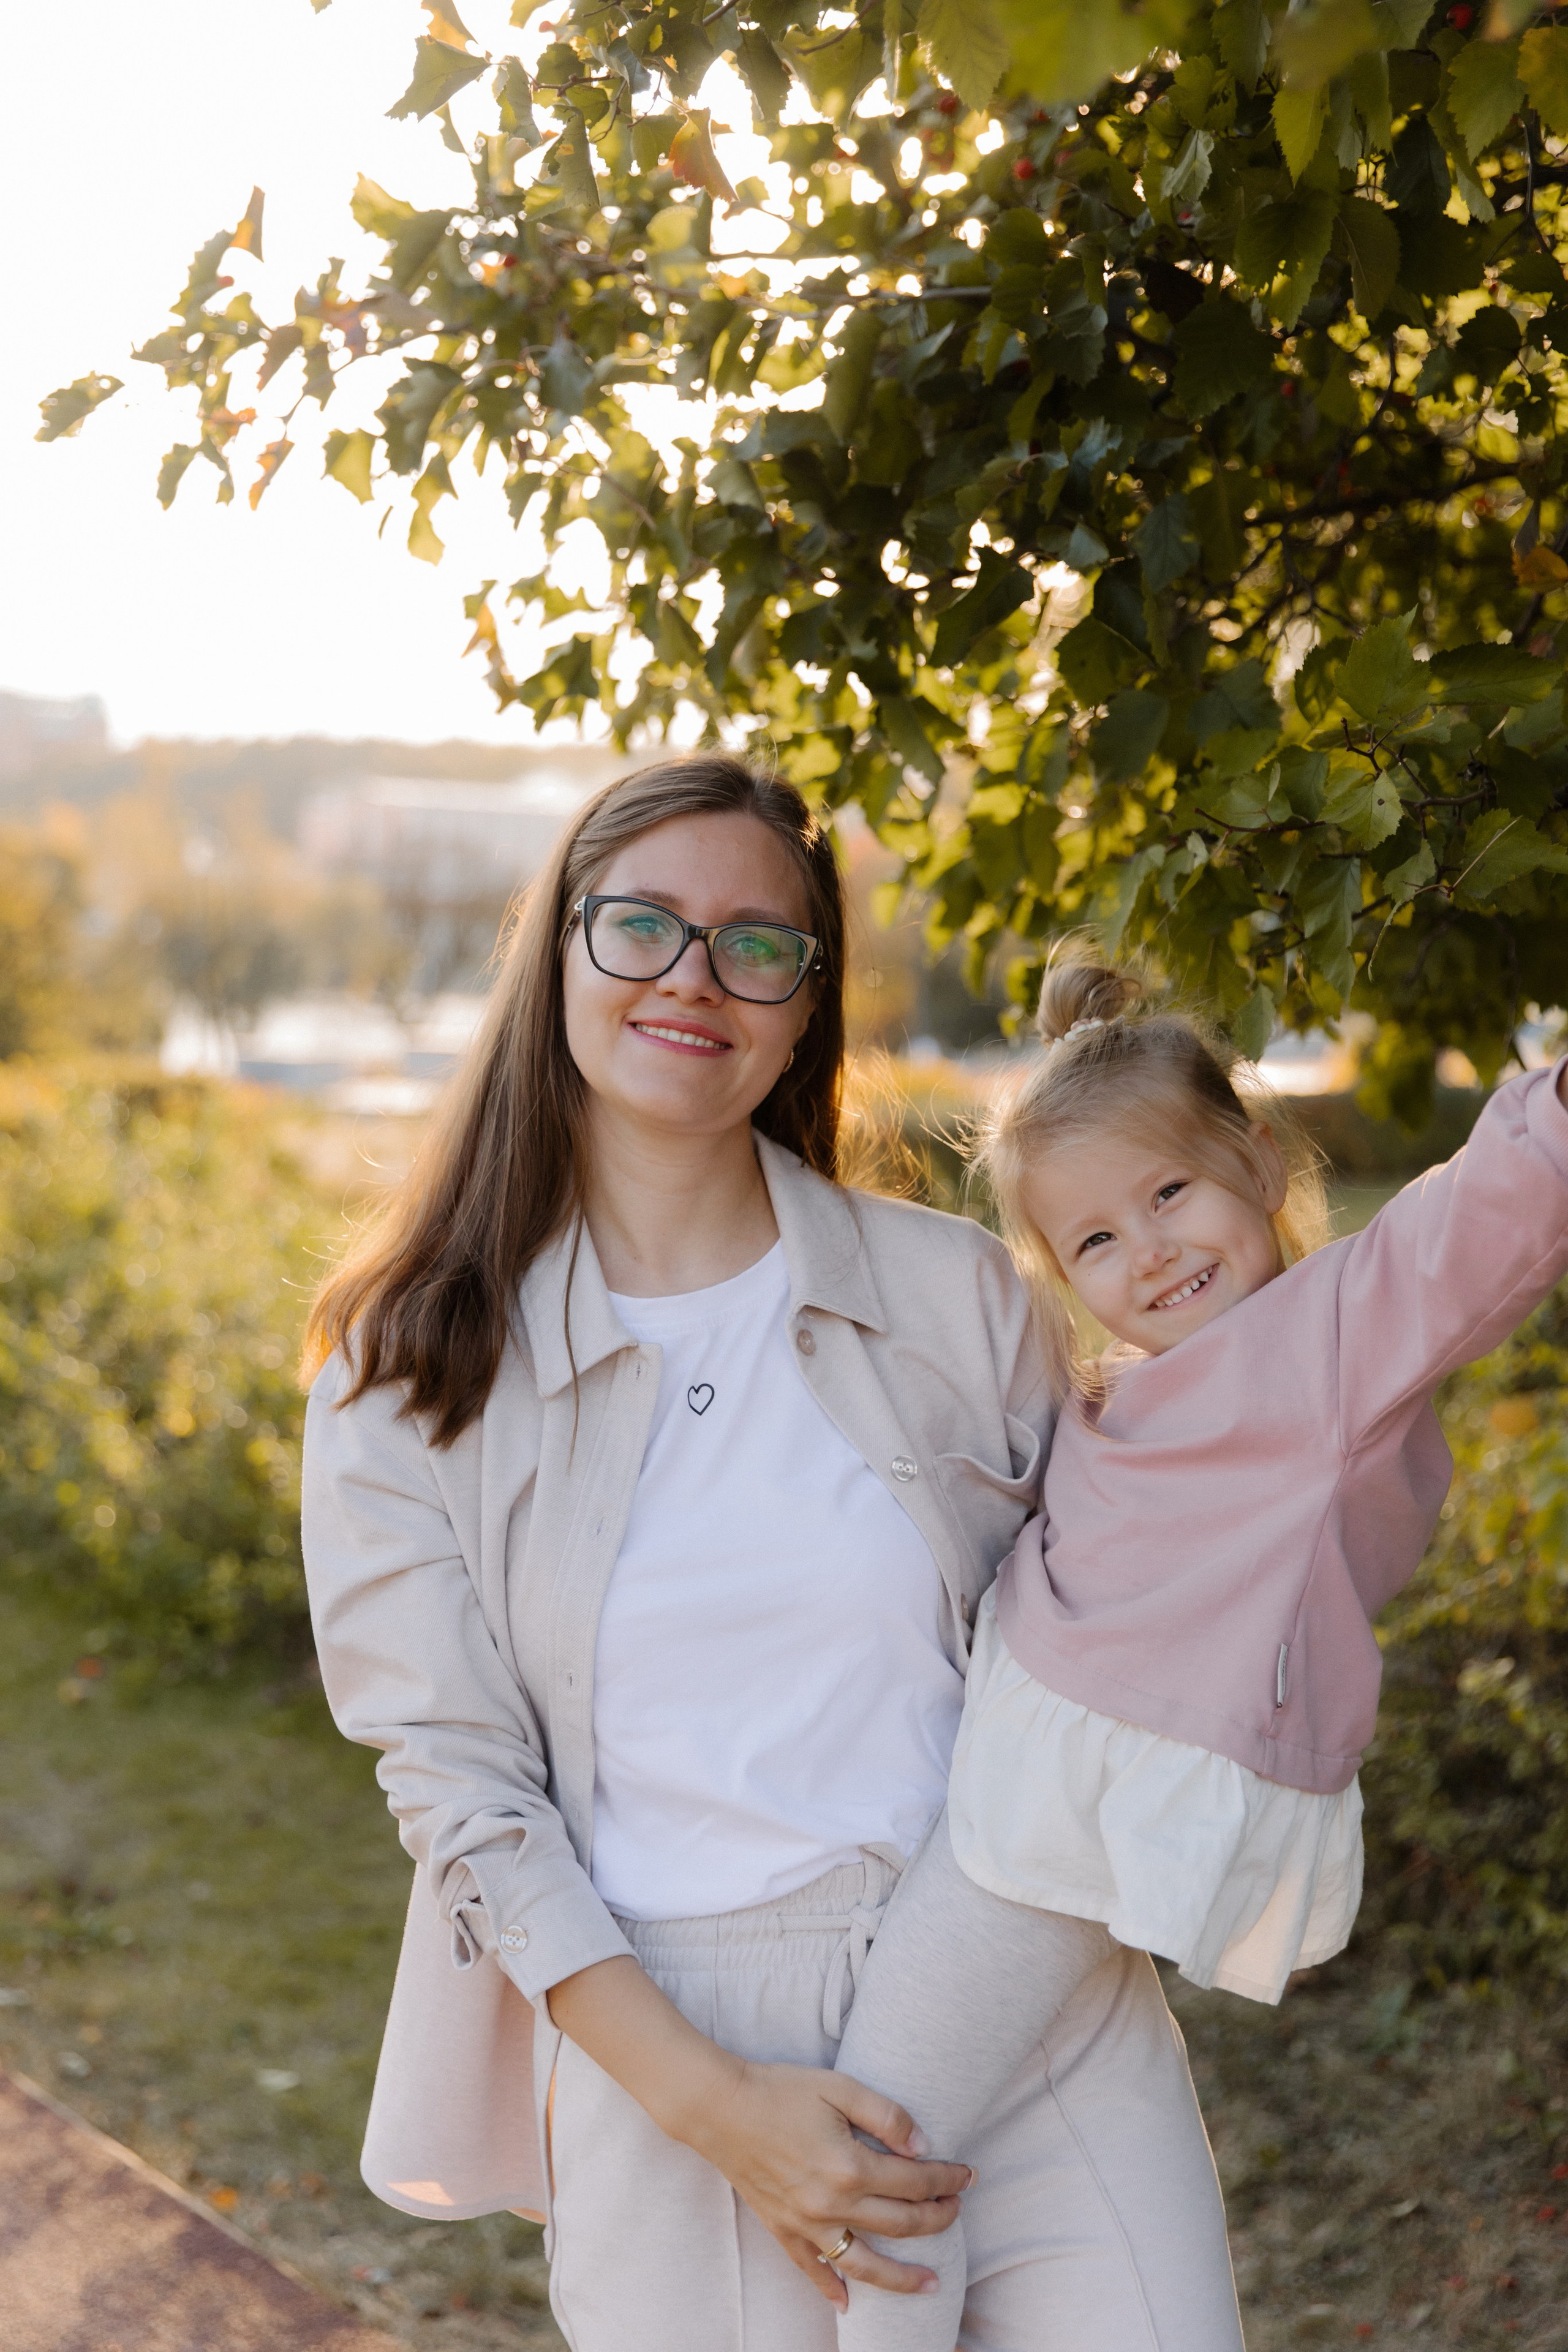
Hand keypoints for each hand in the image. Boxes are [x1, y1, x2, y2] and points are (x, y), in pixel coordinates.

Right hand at [547, 1955, 968, 2310]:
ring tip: (930, 2285)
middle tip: (959, 2212)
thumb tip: (923, 2146)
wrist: (721, 2106)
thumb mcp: (840, 2086)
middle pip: (900, 2224)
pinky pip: (812, 2270)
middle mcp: (832, 2203)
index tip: (969, 2175)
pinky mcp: (782, 2229)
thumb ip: (886, 2115)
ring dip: (901, 2277)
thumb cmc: (782, 2089)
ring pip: (864, 2263)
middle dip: (937, 2219)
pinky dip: (831, 2289)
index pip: (915, 2182)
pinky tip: (849, 2305)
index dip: (948, 2179)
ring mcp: (806, 2223)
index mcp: (851, 2166)